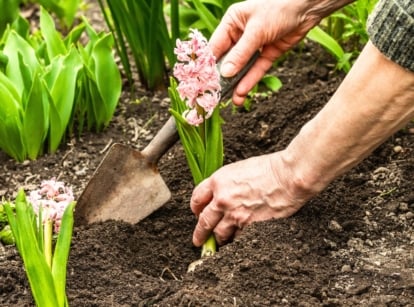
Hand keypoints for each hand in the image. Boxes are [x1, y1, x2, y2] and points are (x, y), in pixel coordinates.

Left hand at [190, 152, 312, 245]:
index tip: (197, 213)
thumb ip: (226, 183)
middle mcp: (222, 199)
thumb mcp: (239, 169)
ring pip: (219, 233)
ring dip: (219, 238)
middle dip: (200, 233)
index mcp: (218, 181)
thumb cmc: (269, 169)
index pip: (196, 198)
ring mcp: (235, 215)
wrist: (288, 177)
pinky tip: (237, 240)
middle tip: (198, 240)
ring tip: (219, 241)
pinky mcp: (249, 226)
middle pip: (203, 221)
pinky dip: (236, 240)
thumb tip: (220, 194)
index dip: (195, 208)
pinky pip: (237, 238)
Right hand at [209, 0, 318, 104]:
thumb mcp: (256, 31)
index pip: (216, 47)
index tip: (204, 82)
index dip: (209, 64)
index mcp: (232, 23)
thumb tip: (225, 73)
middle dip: (223, 78)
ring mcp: (254, 46)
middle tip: (216, 95)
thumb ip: (241, 53)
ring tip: (233, 100)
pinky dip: (250, 81)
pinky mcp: (267, 55)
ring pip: (242, 68)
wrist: (307, 7)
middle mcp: (240, 35)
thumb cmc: (279, 8)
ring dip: (238, 84)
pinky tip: (243, 92)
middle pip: (228, 60)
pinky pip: (256, 70)